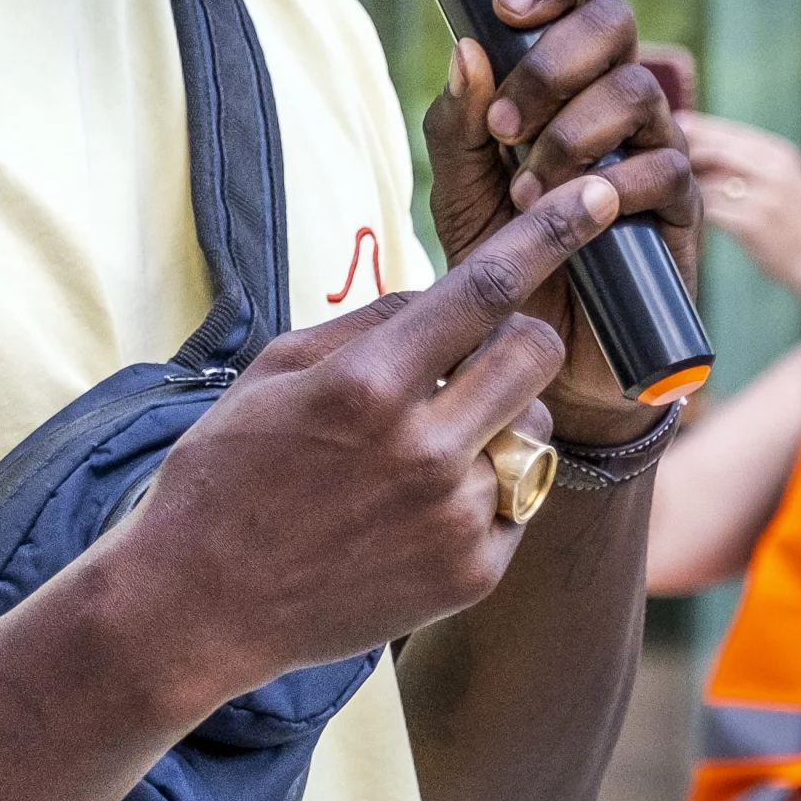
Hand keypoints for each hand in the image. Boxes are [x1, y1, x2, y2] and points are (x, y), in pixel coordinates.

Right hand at [108, 176, 615, 702]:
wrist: (201, 605)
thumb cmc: (226, 475)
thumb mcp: (273, 372)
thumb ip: (366, 324)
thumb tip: (439, 294)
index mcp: (368, 383)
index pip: (484, 288)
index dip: (551, 234)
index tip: (598, 195)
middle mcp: (423, 447)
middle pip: (533, 355)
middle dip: (516, 338)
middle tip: (470, 358)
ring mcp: (455, 516)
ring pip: (532, 430)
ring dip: (497, 419)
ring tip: (425, 448)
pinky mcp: (473, 573)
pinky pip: (518, 500)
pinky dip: (484, 490)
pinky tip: (416, 508)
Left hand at [419, 0, 698, 435]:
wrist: (538, 349)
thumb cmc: (501, 258)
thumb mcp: (459, 189)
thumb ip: (458, 123)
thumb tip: (467, 48)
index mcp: (567, 77)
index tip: (504, 3)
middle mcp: (616, 101)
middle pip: (615, 22)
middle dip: (552, 60)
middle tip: (505, 121)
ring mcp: (654, 148)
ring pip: (635, 90)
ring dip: (570, 130)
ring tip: (525, 186)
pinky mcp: (680, 207)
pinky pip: (663, 167)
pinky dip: (606, 184)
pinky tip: (560, 213)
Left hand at [671, 112, 800, 301]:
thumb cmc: (798, 220)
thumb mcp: (784, 178)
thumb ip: (750, 160)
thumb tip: (700, 144)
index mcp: (779, 153)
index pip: (728, 132)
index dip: (695, 131)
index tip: (669, 133)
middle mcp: (773, 170)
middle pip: (714, 150)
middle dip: (684, 154)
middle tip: (657, 159)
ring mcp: (763, 198)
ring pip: (707, 180)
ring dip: (684, 184)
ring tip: (663, 188)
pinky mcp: (751, 225)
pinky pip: (709, 209)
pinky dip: (693, 209)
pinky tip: (678, 214)